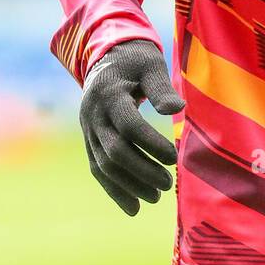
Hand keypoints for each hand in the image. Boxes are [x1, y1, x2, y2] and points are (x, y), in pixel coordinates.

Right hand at [80, 38, 184, 215]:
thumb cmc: (135, 60)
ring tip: (156, 197)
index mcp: (109, 95)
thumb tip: (176, 110)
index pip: (128, 126)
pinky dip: (114, 190)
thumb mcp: (151, 65)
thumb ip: (161, 88)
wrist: (107, 57)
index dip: (151, 143)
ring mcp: (88, 130)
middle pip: (114, 151)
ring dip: (129, 185)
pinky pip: (98, 169)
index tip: (174, 156)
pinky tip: (134, 207)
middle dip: (142, 170)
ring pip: (104, 165)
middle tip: (168, 182)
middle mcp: (93, 115)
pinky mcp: (90, 140)